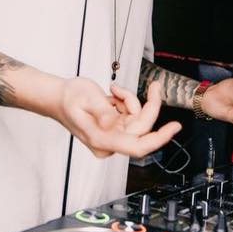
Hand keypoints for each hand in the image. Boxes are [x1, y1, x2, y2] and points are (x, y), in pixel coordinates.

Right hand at [52, 77, 181, 158]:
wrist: (58, 98)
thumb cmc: (68, 98)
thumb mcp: (86, 98)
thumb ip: (102, 110)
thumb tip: (112, 122)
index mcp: (102, 140)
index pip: (137, 146)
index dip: (159, 138)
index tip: (174, 127)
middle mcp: (109, 142)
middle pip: (142, 127)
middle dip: (147, 106)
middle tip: (154, 86)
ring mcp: (113, 136)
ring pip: (138, 119)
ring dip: (131, 102)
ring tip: (113, 92)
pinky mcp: (116, 128)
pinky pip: (132, 115)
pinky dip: (126, 102)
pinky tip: (112, 97)